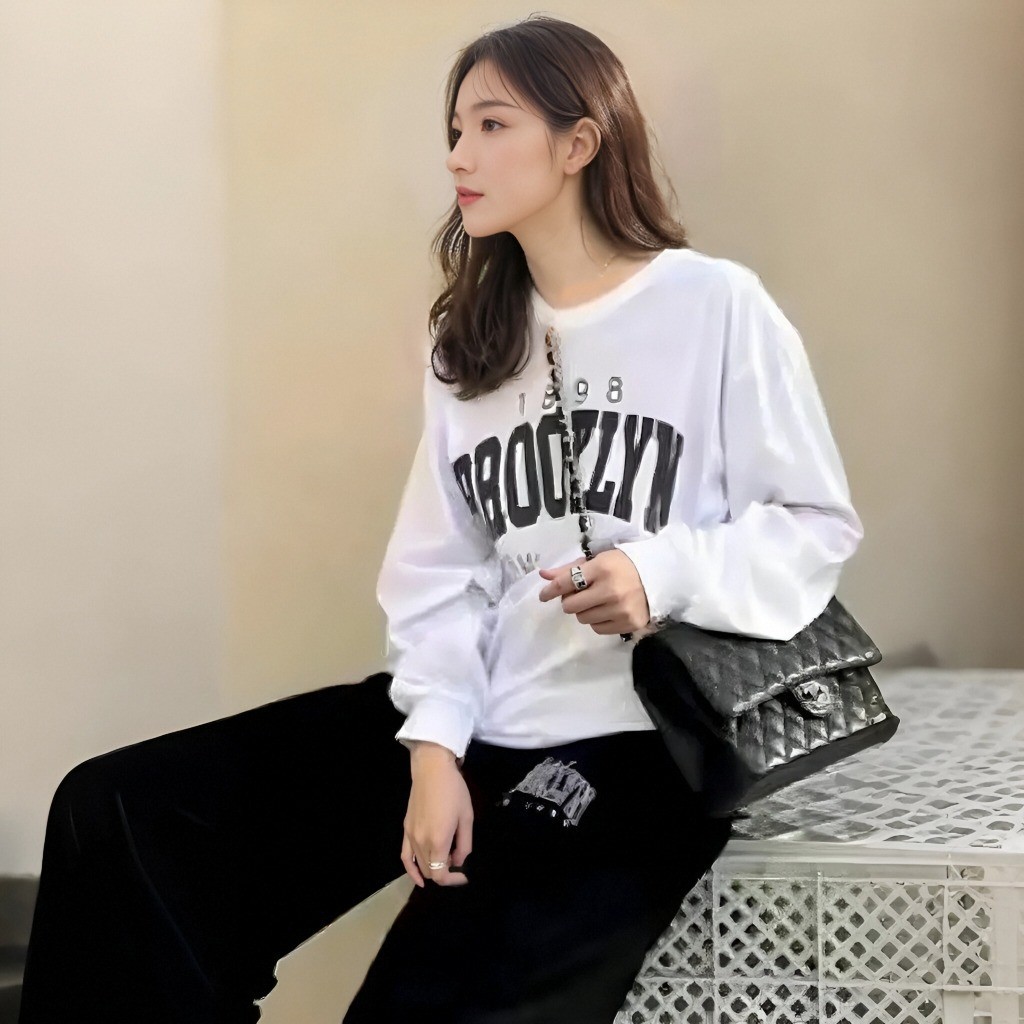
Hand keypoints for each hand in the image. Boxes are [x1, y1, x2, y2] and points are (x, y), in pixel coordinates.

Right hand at [401, 742, 472, 887]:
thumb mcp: (467, 817)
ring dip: (433, 870)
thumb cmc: (454, 791)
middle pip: (431, 872)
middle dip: (446, 873)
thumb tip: (459, 862)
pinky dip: (411, 870)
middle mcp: (421, 842)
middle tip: (458, 860)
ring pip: (420, 866)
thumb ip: (464, 844)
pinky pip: (405, 857)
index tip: (465, 875)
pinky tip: (418, 878)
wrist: (432, 770)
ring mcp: (410, 836)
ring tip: (446, 861)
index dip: (454, 880)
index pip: (441, 875)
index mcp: (438, 840)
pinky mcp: (405, 830)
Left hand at [538, 549, 651, 634]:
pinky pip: (598, 628)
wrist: (659, 577)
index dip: (550, 590)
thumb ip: (570, 569)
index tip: (544, 595)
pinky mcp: (628, 624)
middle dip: (570, 601)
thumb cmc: (624, 565)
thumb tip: (543, 575)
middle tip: (580, 594)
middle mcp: (610, 590)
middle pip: (570, 606)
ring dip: (584, 611)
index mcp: (602, 569)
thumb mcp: (598, 560)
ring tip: (597, 601)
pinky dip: (597, 620)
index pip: (566, 582)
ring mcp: (620, 610)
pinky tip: (608, 610)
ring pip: (583, 619)